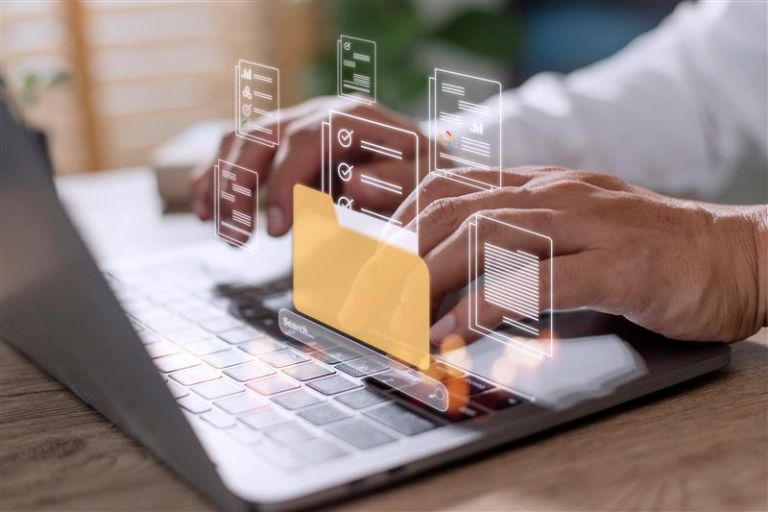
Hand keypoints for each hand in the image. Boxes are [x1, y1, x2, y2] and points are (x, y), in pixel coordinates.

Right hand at [191, 96, 426, 240]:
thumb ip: (393, 182)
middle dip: (240, 186)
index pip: (305, 141)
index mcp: (353, 117)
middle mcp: (318, 112)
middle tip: (237, 238)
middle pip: (262, 135)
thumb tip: (352, 186)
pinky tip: (205, 210)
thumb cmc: (422, 174)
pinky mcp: (281, 142)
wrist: (419, 160)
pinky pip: (237, 148)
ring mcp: (295, 123)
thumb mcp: (421, 178)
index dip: (285, 184)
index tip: (277, 230)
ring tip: (222, 230)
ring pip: (241, 138)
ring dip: (220, 183)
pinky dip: (215, 176)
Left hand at [393, 167, 767, 343]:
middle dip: (400, 257)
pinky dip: (485, 307)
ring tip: (401, 319)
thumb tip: (453, 273)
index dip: (396, 220)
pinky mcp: (618, 264)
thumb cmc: (647, 251)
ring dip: (431, 280)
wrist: (736, 255)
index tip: (371, 261)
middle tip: (371, 302)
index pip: (446, 184)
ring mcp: (587, 224)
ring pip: (485, 235)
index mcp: (539, 185)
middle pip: (451, 209)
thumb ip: (519, 240)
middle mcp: (555, 194)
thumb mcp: (571, 231)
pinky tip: (455, 333)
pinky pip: (536, 281)